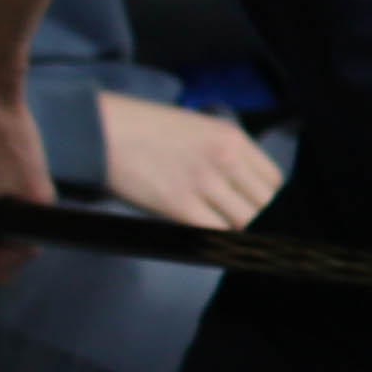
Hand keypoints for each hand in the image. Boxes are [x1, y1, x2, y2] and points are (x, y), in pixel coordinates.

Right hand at [92, 90, 282, 230]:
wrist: (96, 128)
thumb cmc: (140, 127)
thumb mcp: (195, 128)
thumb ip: (223, 154)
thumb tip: (240, 187)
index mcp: (232, 138)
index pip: (274, 180)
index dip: (269, 200)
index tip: (258, 210)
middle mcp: (225, 159)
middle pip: (266, 204)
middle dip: (258, 219)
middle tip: (246, 229)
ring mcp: (204, 182)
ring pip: (246, 222)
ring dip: (239, 233)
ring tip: (227, 237)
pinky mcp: (180, 204)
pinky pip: (216, 233)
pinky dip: (218, 242)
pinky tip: (211, 244)